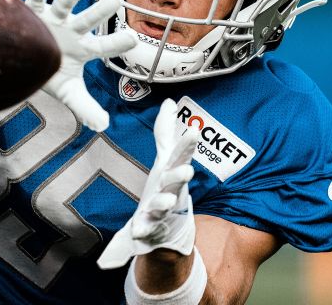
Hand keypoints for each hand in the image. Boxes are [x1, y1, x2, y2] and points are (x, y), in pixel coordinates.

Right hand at [25, 0, 135, 131]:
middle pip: (88, 20)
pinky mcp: (33, 12)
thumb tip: (103, 126)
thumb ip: (85, 107)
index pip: (103, 46)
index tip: (134, 39)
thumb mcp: (68, 91)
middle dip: (100, 11)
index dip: (117, 43)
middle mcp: (71, 30)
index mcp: (83, 48)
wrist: (23, 61)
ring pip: (64, 4)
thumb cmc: (49, 71)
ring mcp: (53, 19)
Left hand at [98, 98, 199, 268]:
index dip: (187, 143)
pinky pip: (146, 226)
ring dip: (165, 201)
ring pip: (164, 203)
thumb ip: (166, 130)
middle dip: (181, 174)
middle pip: (176, 179)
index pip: (180, 154)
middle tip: (187, 171)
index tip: (194, 131)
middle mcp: (170, 187)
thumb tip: (170, 101)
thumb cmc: (167, 184)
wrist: (166, 225)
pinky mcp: (150, 224)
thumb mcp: (166, 155)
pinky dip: (143, 228)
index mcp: (172, 170)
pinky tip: (137, 230)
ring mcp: (162, 207)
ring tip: (167, 201)